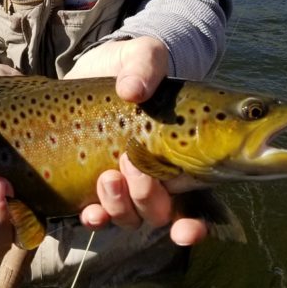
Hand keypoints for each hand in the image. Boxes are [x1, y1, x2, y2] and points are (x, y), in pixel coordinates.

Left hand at [68, 36, 206, 246]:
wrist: (93, 71)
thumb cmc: (131, 66)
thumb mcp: (143, 55)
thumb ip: (146, 64)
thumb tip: (133, 91)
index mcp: (184, 155)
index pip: (197, 203)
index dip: (193, 227)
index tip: (187, 232)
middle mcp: (158, 177)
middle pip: (160, 212)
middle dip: (148, 197)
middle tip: (133, 163)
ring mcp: (124, 183)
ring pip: (130, 216)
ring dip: (120, 205)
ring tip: (107, 176)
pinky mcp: (91, 184)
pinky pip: (97, 215)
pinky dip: (95, 218)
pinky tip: (89, 210)